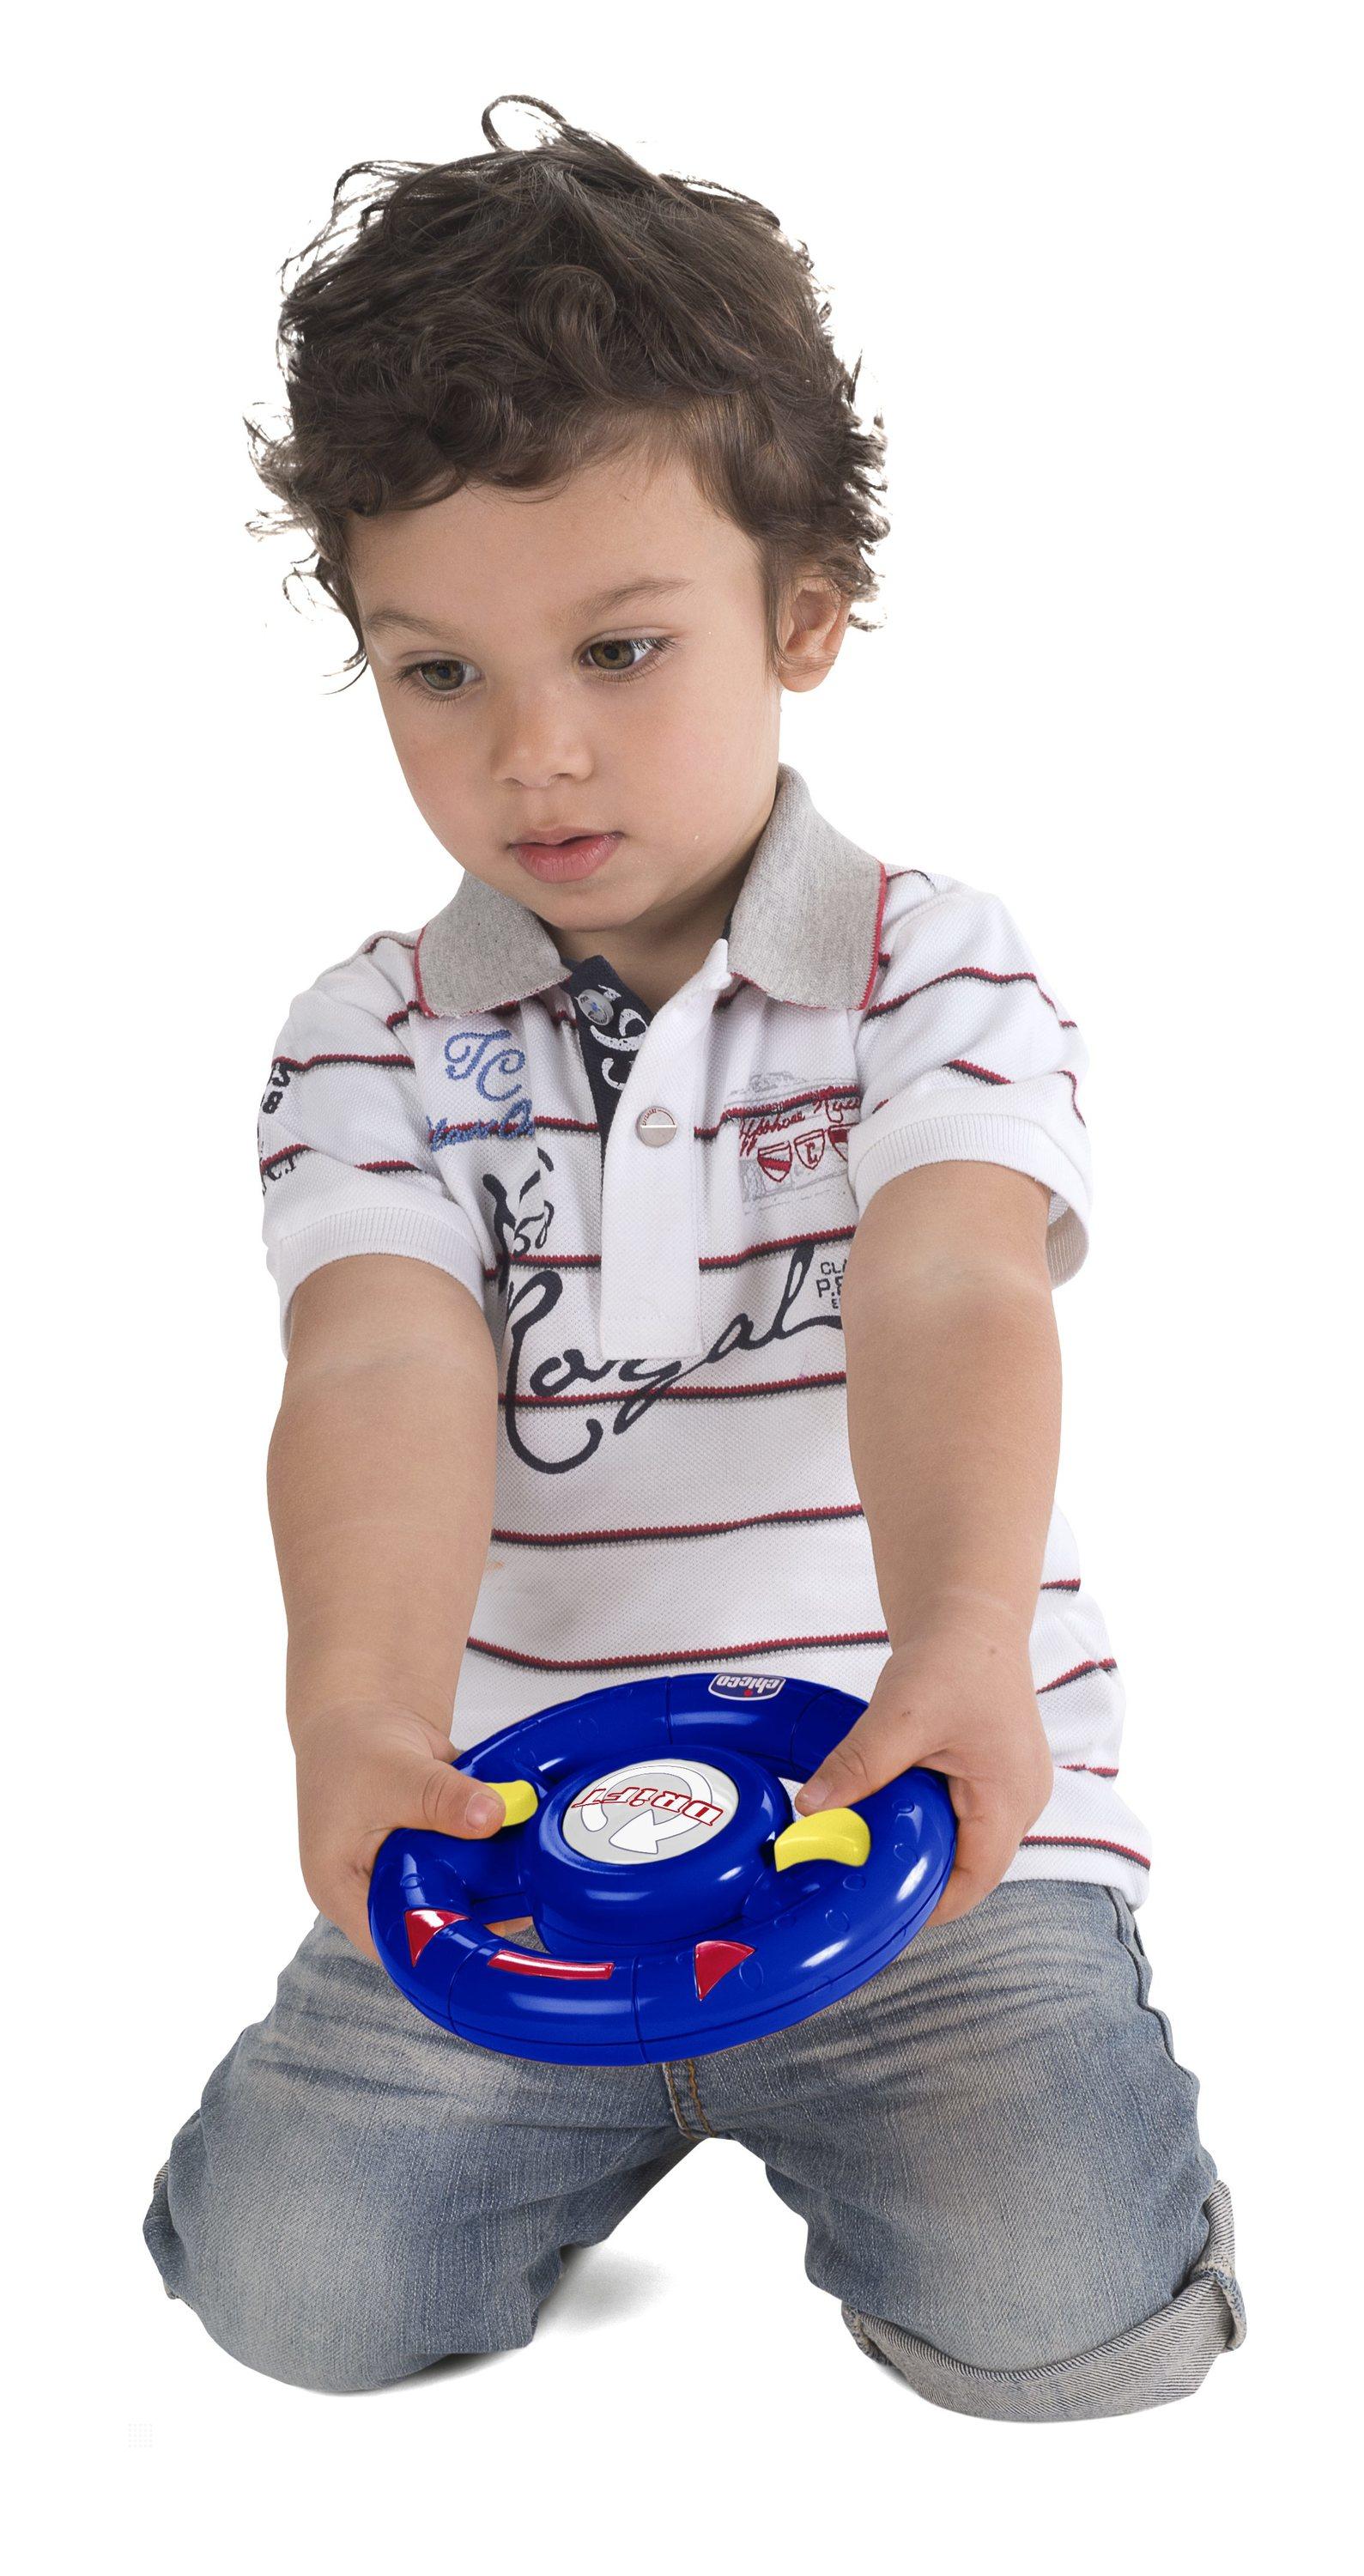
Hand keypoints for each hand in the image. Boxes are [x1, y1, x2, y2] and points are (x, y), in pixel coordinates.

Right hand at [291, 1700, 513, 1960]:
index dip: (440, 1942)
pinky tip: (524, 1846)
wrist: (361, 1711)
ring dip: (494, 1881)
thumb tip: (493, 1816)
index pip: (394, 1942)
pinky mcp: (433, 1854)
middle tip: (523, 1896)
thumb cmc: (351, 1745)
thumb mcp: (395, 1773)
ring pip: (457, 1896)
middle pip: (432, 1923)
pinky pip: (470, 1868)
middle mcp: (374, 1891)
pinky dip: (494, 1856)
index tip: (487, 1929)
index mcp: (344, 1891)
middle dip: (478, 1910)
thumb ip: (442, 1798)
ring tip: (529, 1868)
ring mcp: (406, 1873)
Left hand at [792, 1617, 1054, 1926]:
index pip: (975, 1881)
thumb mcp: (899, 1715)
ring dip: (926, 1851)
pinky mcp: (999, 1778)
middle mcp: (1025, 1802)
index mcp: (1011, 1796)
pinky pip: (968, 1821)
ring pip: (969, 1846)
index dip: (929, 1906)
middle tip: (864, 1884)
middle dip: (921, 1880)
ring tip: (873, 1852)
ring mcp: (1016, 1791)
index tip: (880, 1914)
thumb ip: (859, 1765)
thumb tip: (811, 1810)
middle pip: (973, 1870)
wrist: (972, 1617)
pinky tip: (894, 1817)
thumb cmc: (952, 1659)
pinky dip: (932, 1826)